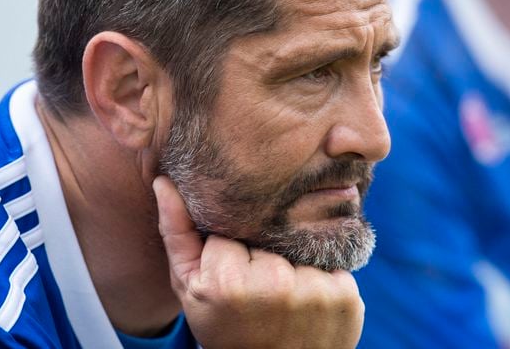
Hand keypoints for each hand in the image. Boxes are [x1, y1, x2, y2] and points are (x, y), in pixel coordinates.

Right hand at [153, 175, 364, 348]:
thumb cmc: (226, 326)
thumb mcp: (189, 287)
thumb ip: (176, 232)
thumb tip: (164, 182)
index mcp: (228, 282)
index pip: (231, 227)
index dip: (230, 250)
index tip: (232, 277)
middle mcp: (275, 283)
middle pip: (267, 232)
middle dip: (262, 252)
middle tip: (259, 289)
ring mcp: (315, 290)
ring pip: (298, 244)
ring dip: (292, 261)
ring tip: (283, 295)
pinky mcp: (345, 295)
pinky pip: (328, 260)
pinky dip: (319, 274)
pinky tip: (308, 300)